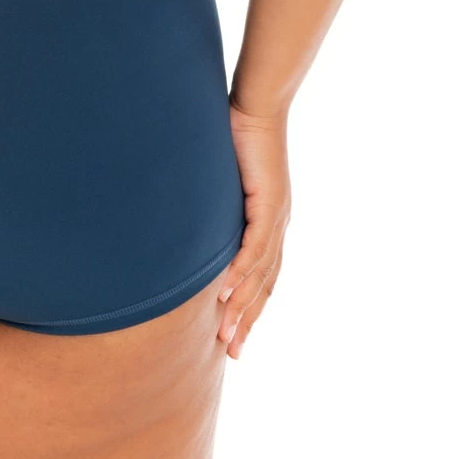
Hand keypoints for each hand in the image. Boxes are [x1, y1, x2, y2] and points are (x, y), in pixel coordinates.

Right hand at [216, 102, 290, 359]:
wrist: (257, 104)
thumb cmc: (235, 132)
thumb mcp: (218, 178)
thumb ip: (207, 202)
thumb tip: (181, 214)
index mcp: (267, 221)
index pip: (260, 274)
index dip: (247, 306)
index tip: (232, 335)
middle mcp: (276, 225)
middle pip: (263, 285)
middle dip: (247, 321)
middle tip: (232, 354)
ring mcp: (276, 217)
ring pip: (260, 274)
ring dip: (242, 307)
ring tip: (226, 335)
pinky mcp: (268, 203)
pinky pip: (254, 247)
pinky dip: (240, 273)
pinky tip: (226, 293)